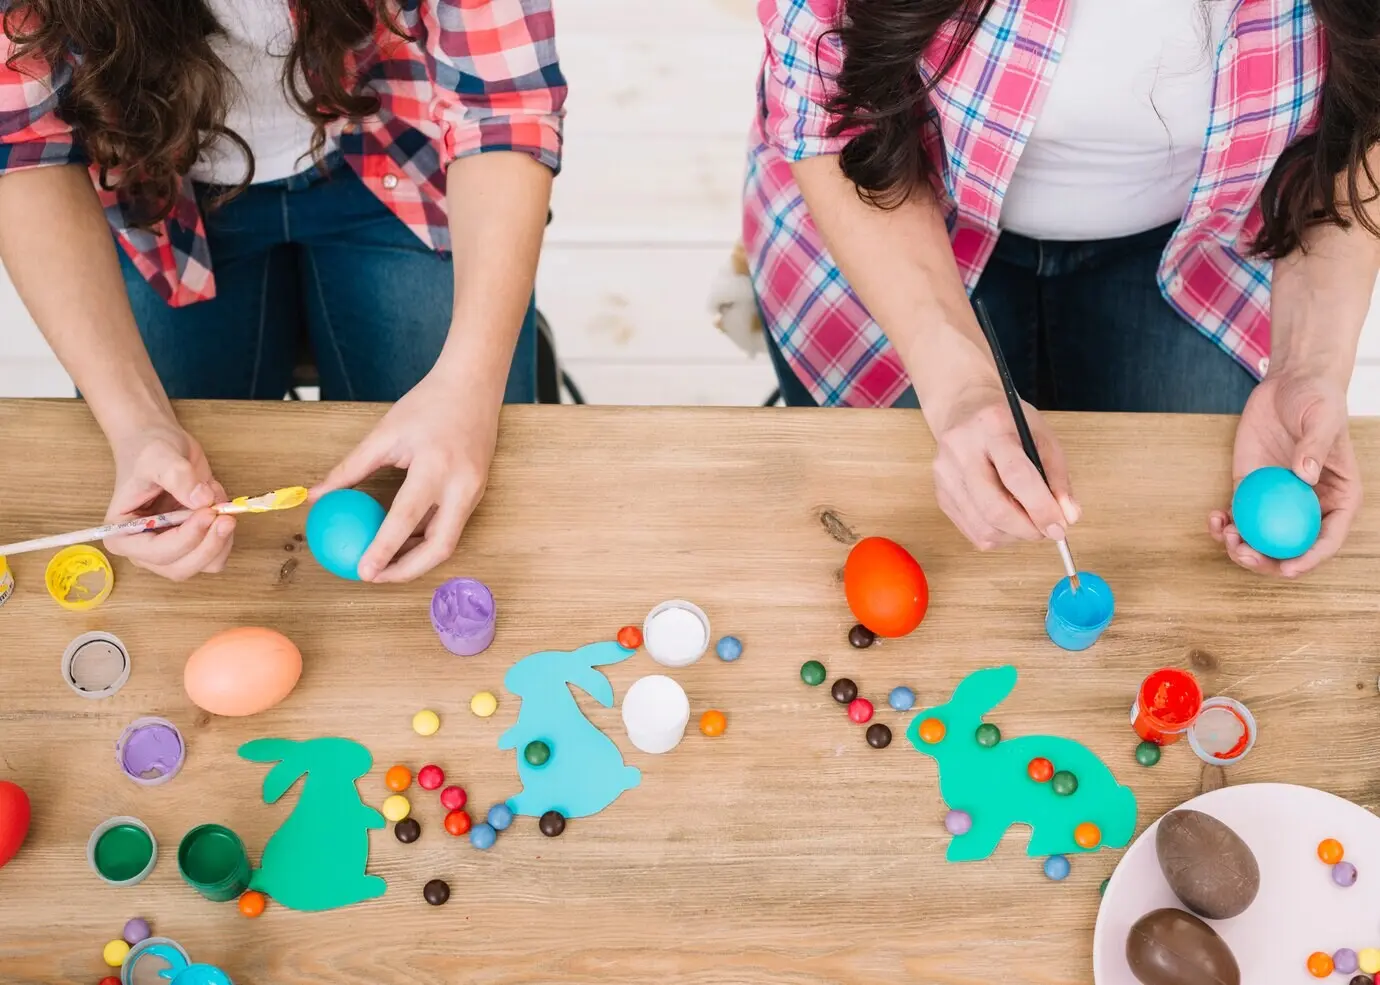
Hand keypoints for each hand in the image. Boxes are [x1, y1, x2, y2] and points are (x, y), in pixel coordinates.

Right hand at [103, 424, 234, 579]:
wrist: (159, 444)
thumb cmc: (147, 451)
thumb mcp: (158, 457)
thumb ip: (178, 477)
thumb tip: (203, 500)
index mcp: (123, 536)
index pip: (156, 553)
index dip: (186, 538)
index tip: (207, 513)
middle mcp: (145, 551)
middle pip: (181, 568)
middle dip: (208, 545)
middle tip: (225, 515)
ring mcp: (172, 549)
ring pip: (205, 564)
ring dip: (221, 538)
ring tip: (219, 502)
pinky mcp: (195, 542)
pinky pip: (219, 551)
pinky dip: (227, 532)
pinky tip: (219, 504)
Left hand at [310, 369, 498, 582]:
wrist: (474, 386)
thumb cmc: (427, 404)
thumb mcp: (384, 434)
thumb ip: (350, 468)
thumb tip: (315, 497)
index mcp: (436, 467)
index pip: (407, 518)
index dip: (384, 549)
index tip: (363, 571)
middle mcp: (462, 485)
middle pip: (439, 547)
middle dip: (408, 571)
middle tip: (375, 577)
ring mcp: (475, 492)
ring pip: (448, 541)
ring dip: (418, 558)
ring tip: (386, 563)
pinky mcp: (477, 493)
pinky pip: (452, 526)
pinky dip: (427, 539)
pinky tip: (404, 541)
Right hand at [925, 382, 1079, 549]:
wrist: (963, 410)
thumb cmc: (1007, 424)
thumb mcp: (1040, 435)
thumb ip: (1057, 476)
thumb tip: (1067, 517)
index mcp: (991, 427)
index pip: (1016, 475)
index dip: (1041, 507)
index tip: (1060, 526)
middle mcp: (961, 450)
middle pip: (994, 508)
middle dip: (1027, 529)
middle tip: (1048, 530)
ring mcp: (945, 475)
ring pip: (983, 527)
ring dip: (1015, 535)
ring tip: (1028, 521)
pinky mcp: (940, 495)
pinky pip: (973, 532)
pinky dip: (999, 535)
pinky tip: (1008, 520)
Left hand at [1210, 372, 1358, 576]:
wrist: (1290, 382)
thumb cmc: (1317, 399)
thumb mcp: (1323, 419)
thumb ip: (1315, 447)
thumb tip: (1305, 476)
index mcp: (1338, 498)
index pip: (1328, 539)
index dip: (1309, 560)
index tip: (1287, 569)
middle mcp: (1309, 505)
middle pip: (1290, 547)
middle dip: (1266, 560)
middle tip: (1242, 552)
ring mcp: (1278, 499)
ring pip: (1261, 537)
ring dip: (1240, 546)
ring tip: (1224, 534)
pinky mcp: (1251, 488)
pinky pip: (1238, 516)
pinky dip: (1224, 525)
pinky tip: (1213, 519)